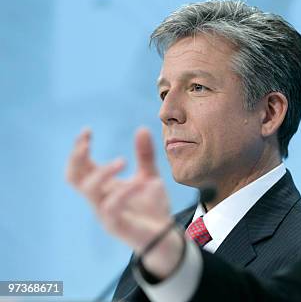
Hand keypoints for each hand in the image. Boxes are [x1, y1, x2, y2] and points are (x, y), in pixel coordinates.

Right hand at [66, 127, 183, 278]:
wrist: (165, 234)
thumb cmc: (152, 205)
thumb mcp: (150, 175)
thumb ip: (145, 154)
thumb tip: (141, 128)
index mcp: (103, 185)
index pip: (80, 166)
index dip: (79, 148)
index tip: (87, 130)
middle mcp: (98, 198)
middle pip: (73, 177)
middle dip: (76, 158)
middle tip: (87, 142)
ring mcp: (103, 212)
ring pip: (89, 190)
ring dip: (103, 172)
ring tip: (123, 161)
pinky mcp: (114, 226)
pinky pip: (111, 207)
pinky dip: (124, 193)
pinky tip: (141, 184)